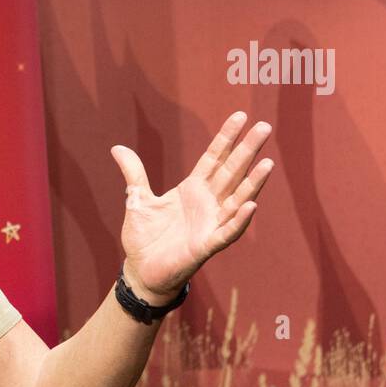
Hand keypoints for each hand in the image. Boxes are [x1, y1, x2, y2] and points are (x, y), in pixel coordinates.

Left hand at [110, 110, 273, 304]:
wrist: (142, 270)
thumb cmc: (145, 237)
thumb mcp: (137, 200)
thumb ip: (134, 173)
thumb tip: (117, 147)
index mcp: (192, 189)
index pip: (213, 158)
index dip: (226, 137)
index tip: (241, 116)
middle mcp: (207, 203)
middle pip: (231, 172)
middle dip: (247, 150)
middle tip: (265, 126)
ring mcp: (210, 223)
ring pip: (237, 198)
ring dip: (253, 182)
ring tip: (267, 162)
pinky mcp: (206, 245)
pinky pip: (227, 231)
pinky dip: (239, 220)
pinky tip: (250, 205)